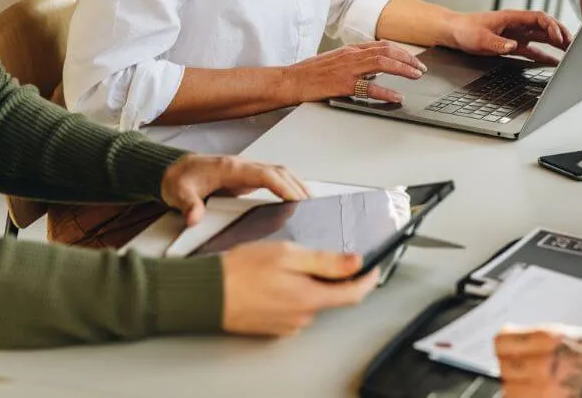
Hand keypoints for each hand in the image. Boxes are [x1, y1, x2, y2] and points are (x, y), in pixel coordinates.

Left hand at [161, 155, 309, 226]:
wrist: (172, 170)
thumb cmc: (178, 179)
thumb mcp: (179, 192)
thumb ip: (188, 205)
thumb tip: (194, 218)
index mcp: (230, 168)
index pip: (264, 174)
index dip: (283, 186)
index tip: (297, 199)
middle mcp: (242, 166)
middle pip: (278, 171)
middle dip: (297, 186)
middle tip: (313, 205)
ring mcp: (245, 170)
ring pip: (278, 172)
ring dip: (296, 184)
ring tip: (311, 202)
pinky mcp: (246, 177)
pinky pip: (273, 178)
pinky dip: (287, 185)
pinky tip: (295, 197)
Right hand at [221, 242, 378, 335]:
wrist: (208, 293)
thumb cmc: (241, 271)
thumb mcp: (287, 254)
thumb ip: (325, 260)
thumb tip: (355, 262)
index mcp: (310, 298)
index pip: (354, 294)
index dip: (368, 280)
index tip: (374, 269)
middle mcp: (302, 316)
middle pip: (329, 295)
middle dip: (325, 276)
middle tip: (304, 256)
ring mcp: (288, 324)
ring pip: (309, 300)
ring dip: (304, 284)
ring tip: (279, 268)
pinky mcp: (274, 327)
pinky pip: (292, 308)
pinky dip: (289, 294)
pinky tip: (270, 281)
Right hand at [283, 41, 426, 104]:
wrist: (290, 81)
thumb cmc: (309, 74)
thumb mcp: (334, 62)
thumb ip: (354, 63)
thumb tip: (373, 72)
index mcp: (349, 50)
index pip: (381, 45)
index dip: (400, 51)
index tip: (412, 59)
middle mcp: (351, 56)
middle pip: (387, 51)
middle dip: (408, 59)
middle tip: (420, 69)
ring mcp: (348, 69)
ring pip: (383, 64)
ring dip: (403, 69)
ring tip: (416, 76)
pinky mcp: (344, 85)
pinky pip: (370, 88)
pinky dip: (387, 92)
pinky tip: (397, 96)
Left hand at [447, 10, 571, 65]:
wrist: (453, 32)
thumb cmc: (465, 30)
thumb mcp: (479, 38)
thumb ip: (497, 43)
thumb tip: (514, 45)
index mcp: (512, 17)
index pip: (539, 18)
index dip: (551, 27)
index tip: (558, 38)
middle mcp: (517, 25)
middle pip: (546, 26)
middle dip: (561, 34)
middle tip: (574, 44)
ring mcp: (516, 34)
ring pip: (542, 37)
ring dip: (556, 44)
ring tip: (571, 52)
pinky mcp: (513, 44)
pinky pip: (533, 49)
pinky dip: (544, 55)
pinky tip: (554, 62)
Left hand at [495, 328, 581, 397]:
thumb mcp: (575, 336)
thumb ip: (542, 338)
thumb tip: (515, 335)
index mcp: (550, 340)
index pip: (503, 342)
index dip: (506, 346)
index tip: (509, 349)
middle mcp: (545, 366)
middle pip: (504, 367)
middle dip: (512, 368)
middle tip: (525, 369)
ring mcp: (546, 392)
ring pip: (510, 391)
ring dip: (518, 388)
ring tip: (535, 386)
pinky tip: (541, 394)